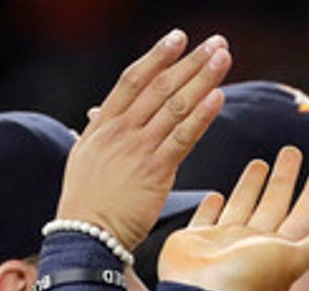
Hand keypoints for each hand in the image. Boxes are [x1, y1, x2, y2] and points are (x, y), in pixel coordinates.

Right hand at [57, 30, 231, 248]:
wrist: (86, 235)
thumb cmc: (87, 201)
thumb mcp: (85, 158)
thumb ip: (98, 131)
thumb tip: (99, 112)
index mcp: (103, 124)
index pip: (133, 80)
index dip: (157, 56)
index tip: (177, 38)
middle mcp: (120, 130)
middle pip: (160, 86)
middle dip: (190, 61)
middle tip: (215, 42)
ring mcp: (138, 149)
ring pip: (175, 106)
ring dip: (202, 79)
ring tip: (223, 58)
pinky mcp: (156, 171)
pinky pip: (183, 137)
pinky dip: (202, 115)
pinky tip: (218, 97)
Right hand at [159, 146, 308, 290]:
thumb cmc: (247, 277)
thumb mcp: (291, 259)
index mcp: (278, 249)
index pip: (303, 215)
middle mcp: (253, 245)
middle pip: (274, 204)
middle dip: (285, 178)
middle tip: (292, 151)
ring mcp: (224, 242)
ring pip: (243, 205)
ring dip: (252, 185)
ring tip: (261, 162)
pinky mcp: (196, 240)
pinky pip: (207, 218)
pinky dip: (211, 207)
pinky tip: (216, 194)